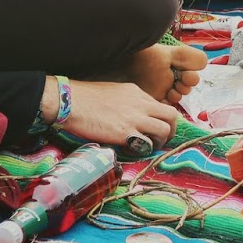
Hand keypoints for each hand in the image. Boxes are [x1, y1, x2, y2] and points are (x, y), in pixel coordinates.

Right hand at [58, 80, 179, 148]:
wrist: (70, 101)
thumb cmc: (85, 97)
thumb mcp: (113, 92)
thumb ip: (127, 101)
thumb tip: (131, 114)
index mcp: (136, 92)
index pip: (161, 106)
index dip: (162, 120)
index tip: (156, 129)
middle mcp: (140, 103)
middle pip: (171, 116)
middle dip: (172, 130)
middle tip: (162, 140)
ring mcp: (134, 118)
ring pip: (165, 130)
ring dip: (161, 142)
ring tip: (149, 147)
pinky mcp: (125, 133)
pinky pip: (146, 144)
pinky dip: (144, 150)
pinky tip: (132, 150)